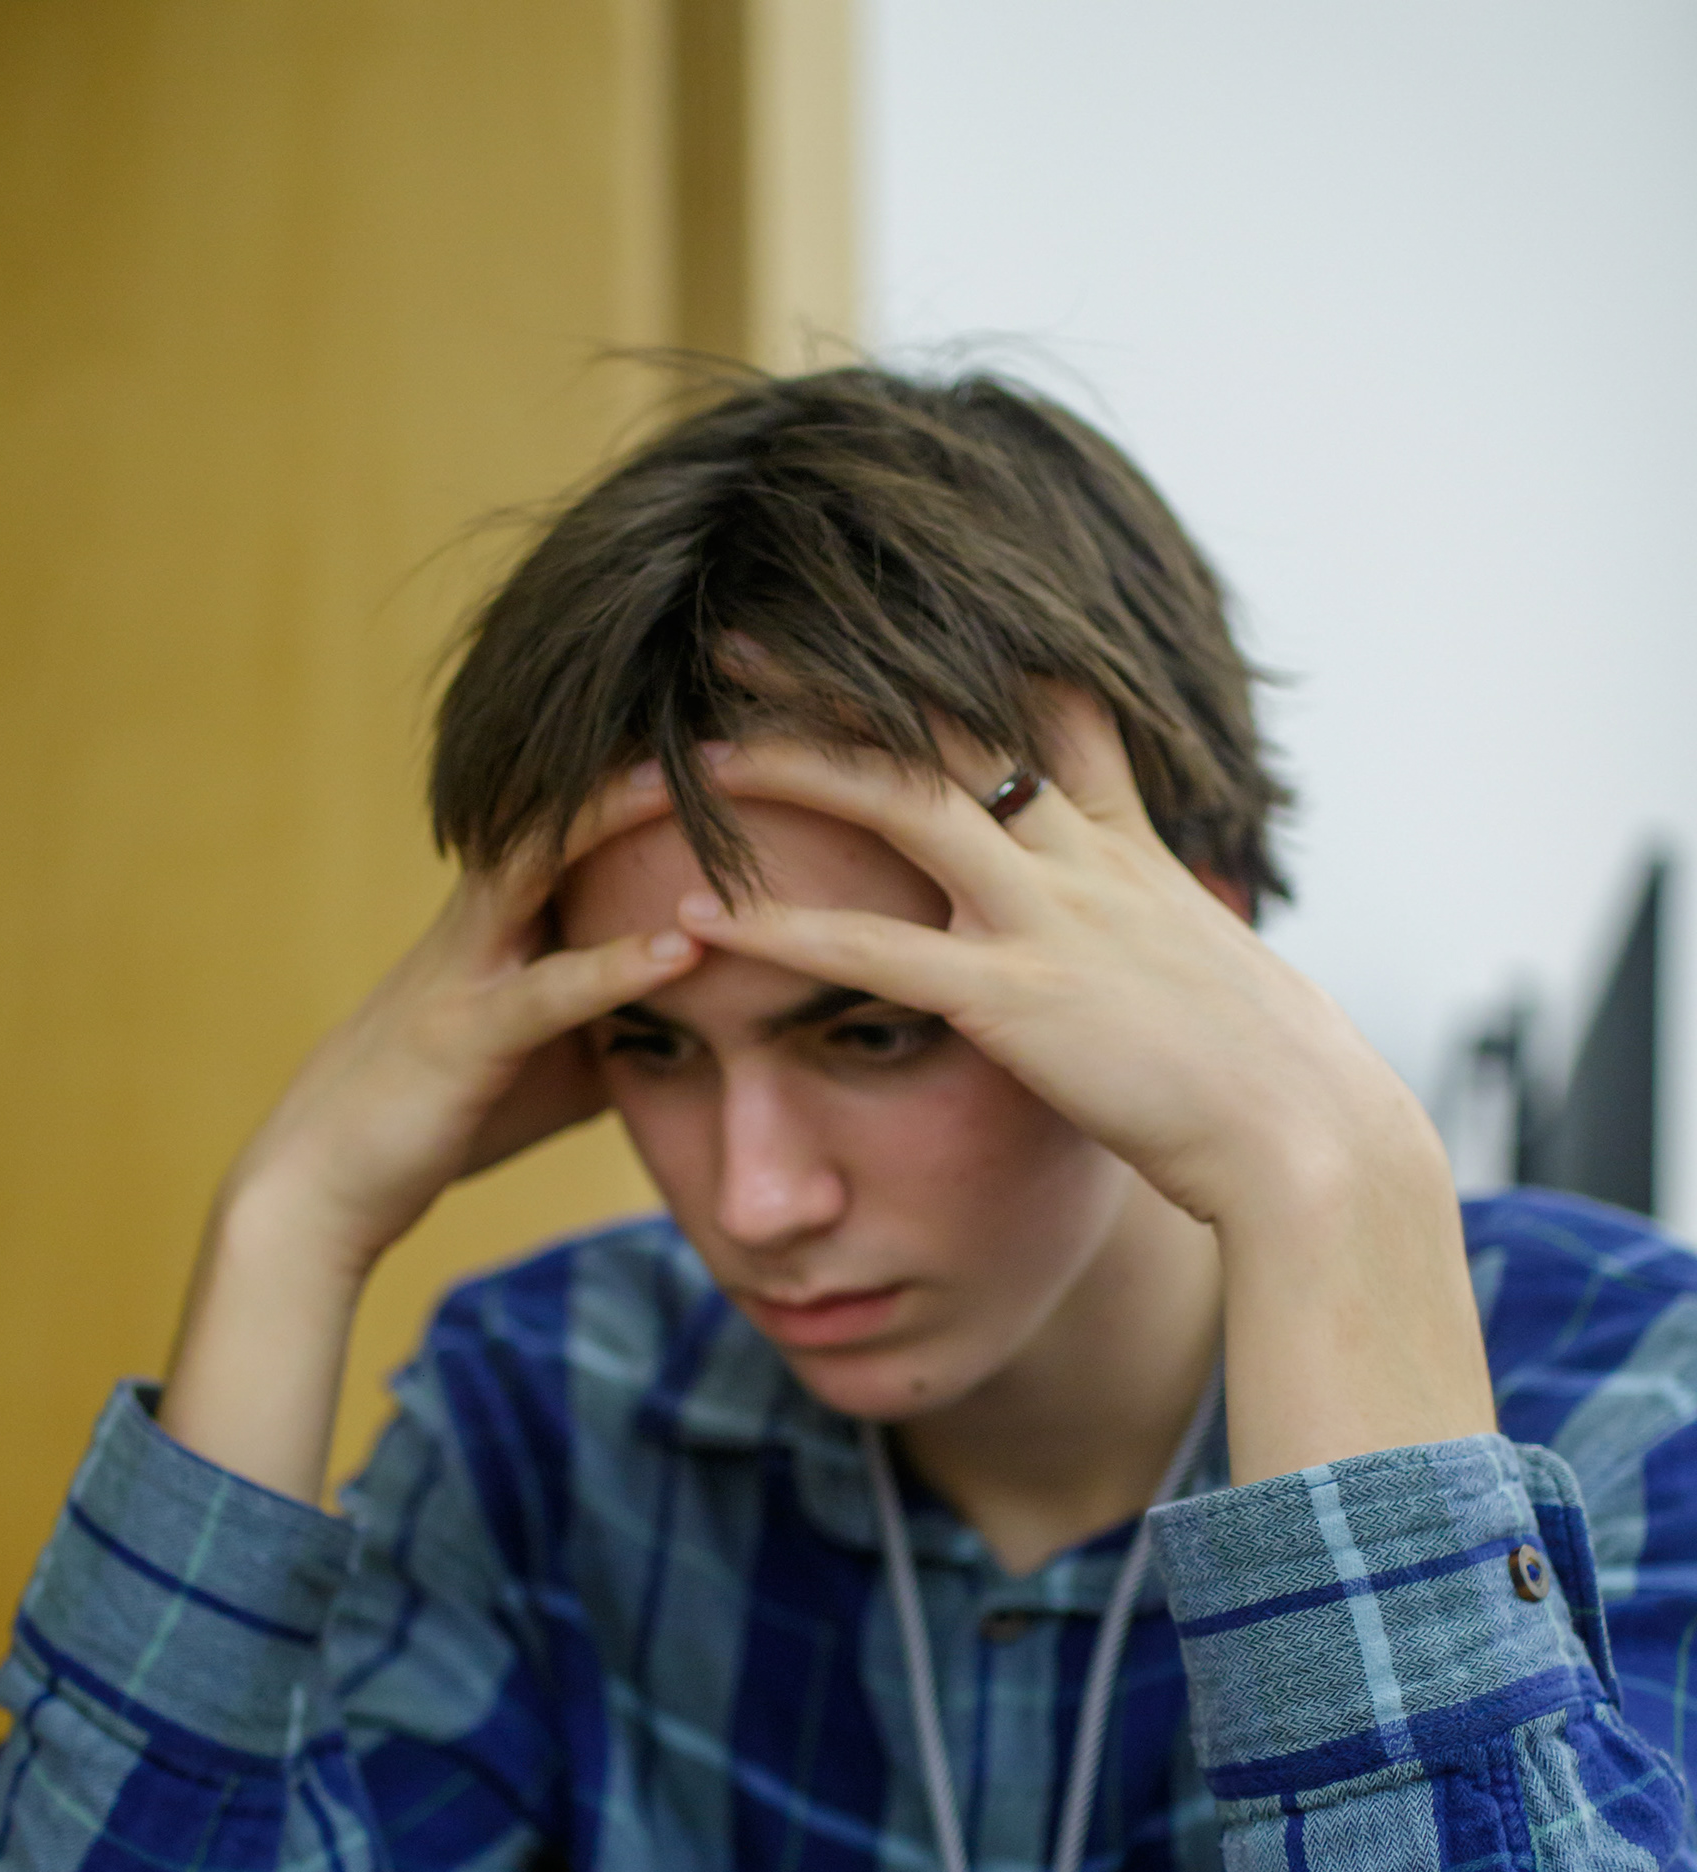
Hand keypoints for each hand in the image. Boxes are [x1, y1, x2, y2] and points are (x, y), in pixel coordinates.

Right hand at [159, 777, 698, 1500]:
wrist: (322, 1184)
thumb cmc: (442, 1115)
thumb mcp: (553, 1055)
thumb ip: (620, 1014)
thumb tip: (719, 1009)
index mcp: (504, 911)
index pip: (579, 809)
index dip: (652, 761)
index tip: (743, 719)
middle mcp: (482, 917)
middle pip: (562, 801)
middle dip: (648, 751)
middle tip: (748, 707)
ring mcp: (468, 969)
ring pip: (545, 862)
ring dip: (628, 816)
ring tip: (718, 780)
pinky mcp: (463, 1039)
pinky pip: (547, 991)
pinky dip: (615, 967)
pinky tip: (682, 951)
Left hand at [672, 698, 1405, 1234]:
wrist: (1307, 1135)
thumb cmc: (1272, 1082)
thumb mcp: (1220, 977)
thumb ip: (1171, 938)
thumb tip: (1175, 948)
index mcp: (1134, 849)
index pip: (1055, 710)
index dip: (976, 653)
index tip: (901, 603)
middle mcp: (1086, 860)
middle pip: (954, 727)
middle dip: (847, 674)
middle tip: (747, 635)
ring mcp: (1049, 920)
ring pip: (904, 804)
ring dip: (792, 771)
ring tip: (697, 753)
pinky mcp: (1013, 999)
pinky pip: (873, 949)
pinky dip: (779, 927)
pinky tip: (699, 917)